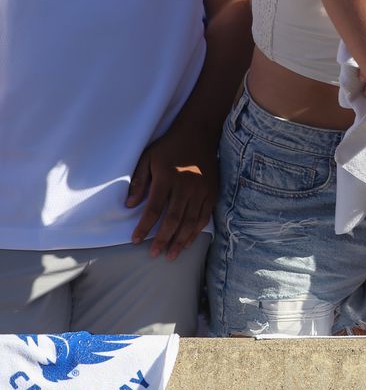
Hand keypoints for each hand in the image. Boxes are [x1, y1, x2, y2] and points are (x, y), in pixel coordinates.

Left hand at [126, 126, 217, 259]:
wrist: (199, 134)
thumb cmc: (169, 147)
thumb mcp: (147, 158)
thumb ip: (139, 181)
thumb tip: (129, 205)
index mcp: (167, 178)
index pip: (154, 209)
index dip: (144, 227)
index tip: (135, 241)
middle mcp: (185, 186)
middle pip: (173, 219)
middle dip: (163, 239)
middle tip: (154, 254)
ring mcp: (201, 190)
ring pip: (190, 221)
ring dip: (180, 240)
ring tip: (171, 255)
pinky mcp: (211, 192)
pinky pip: (204, 216)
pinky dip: (196, 231)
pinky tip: (187, 241)